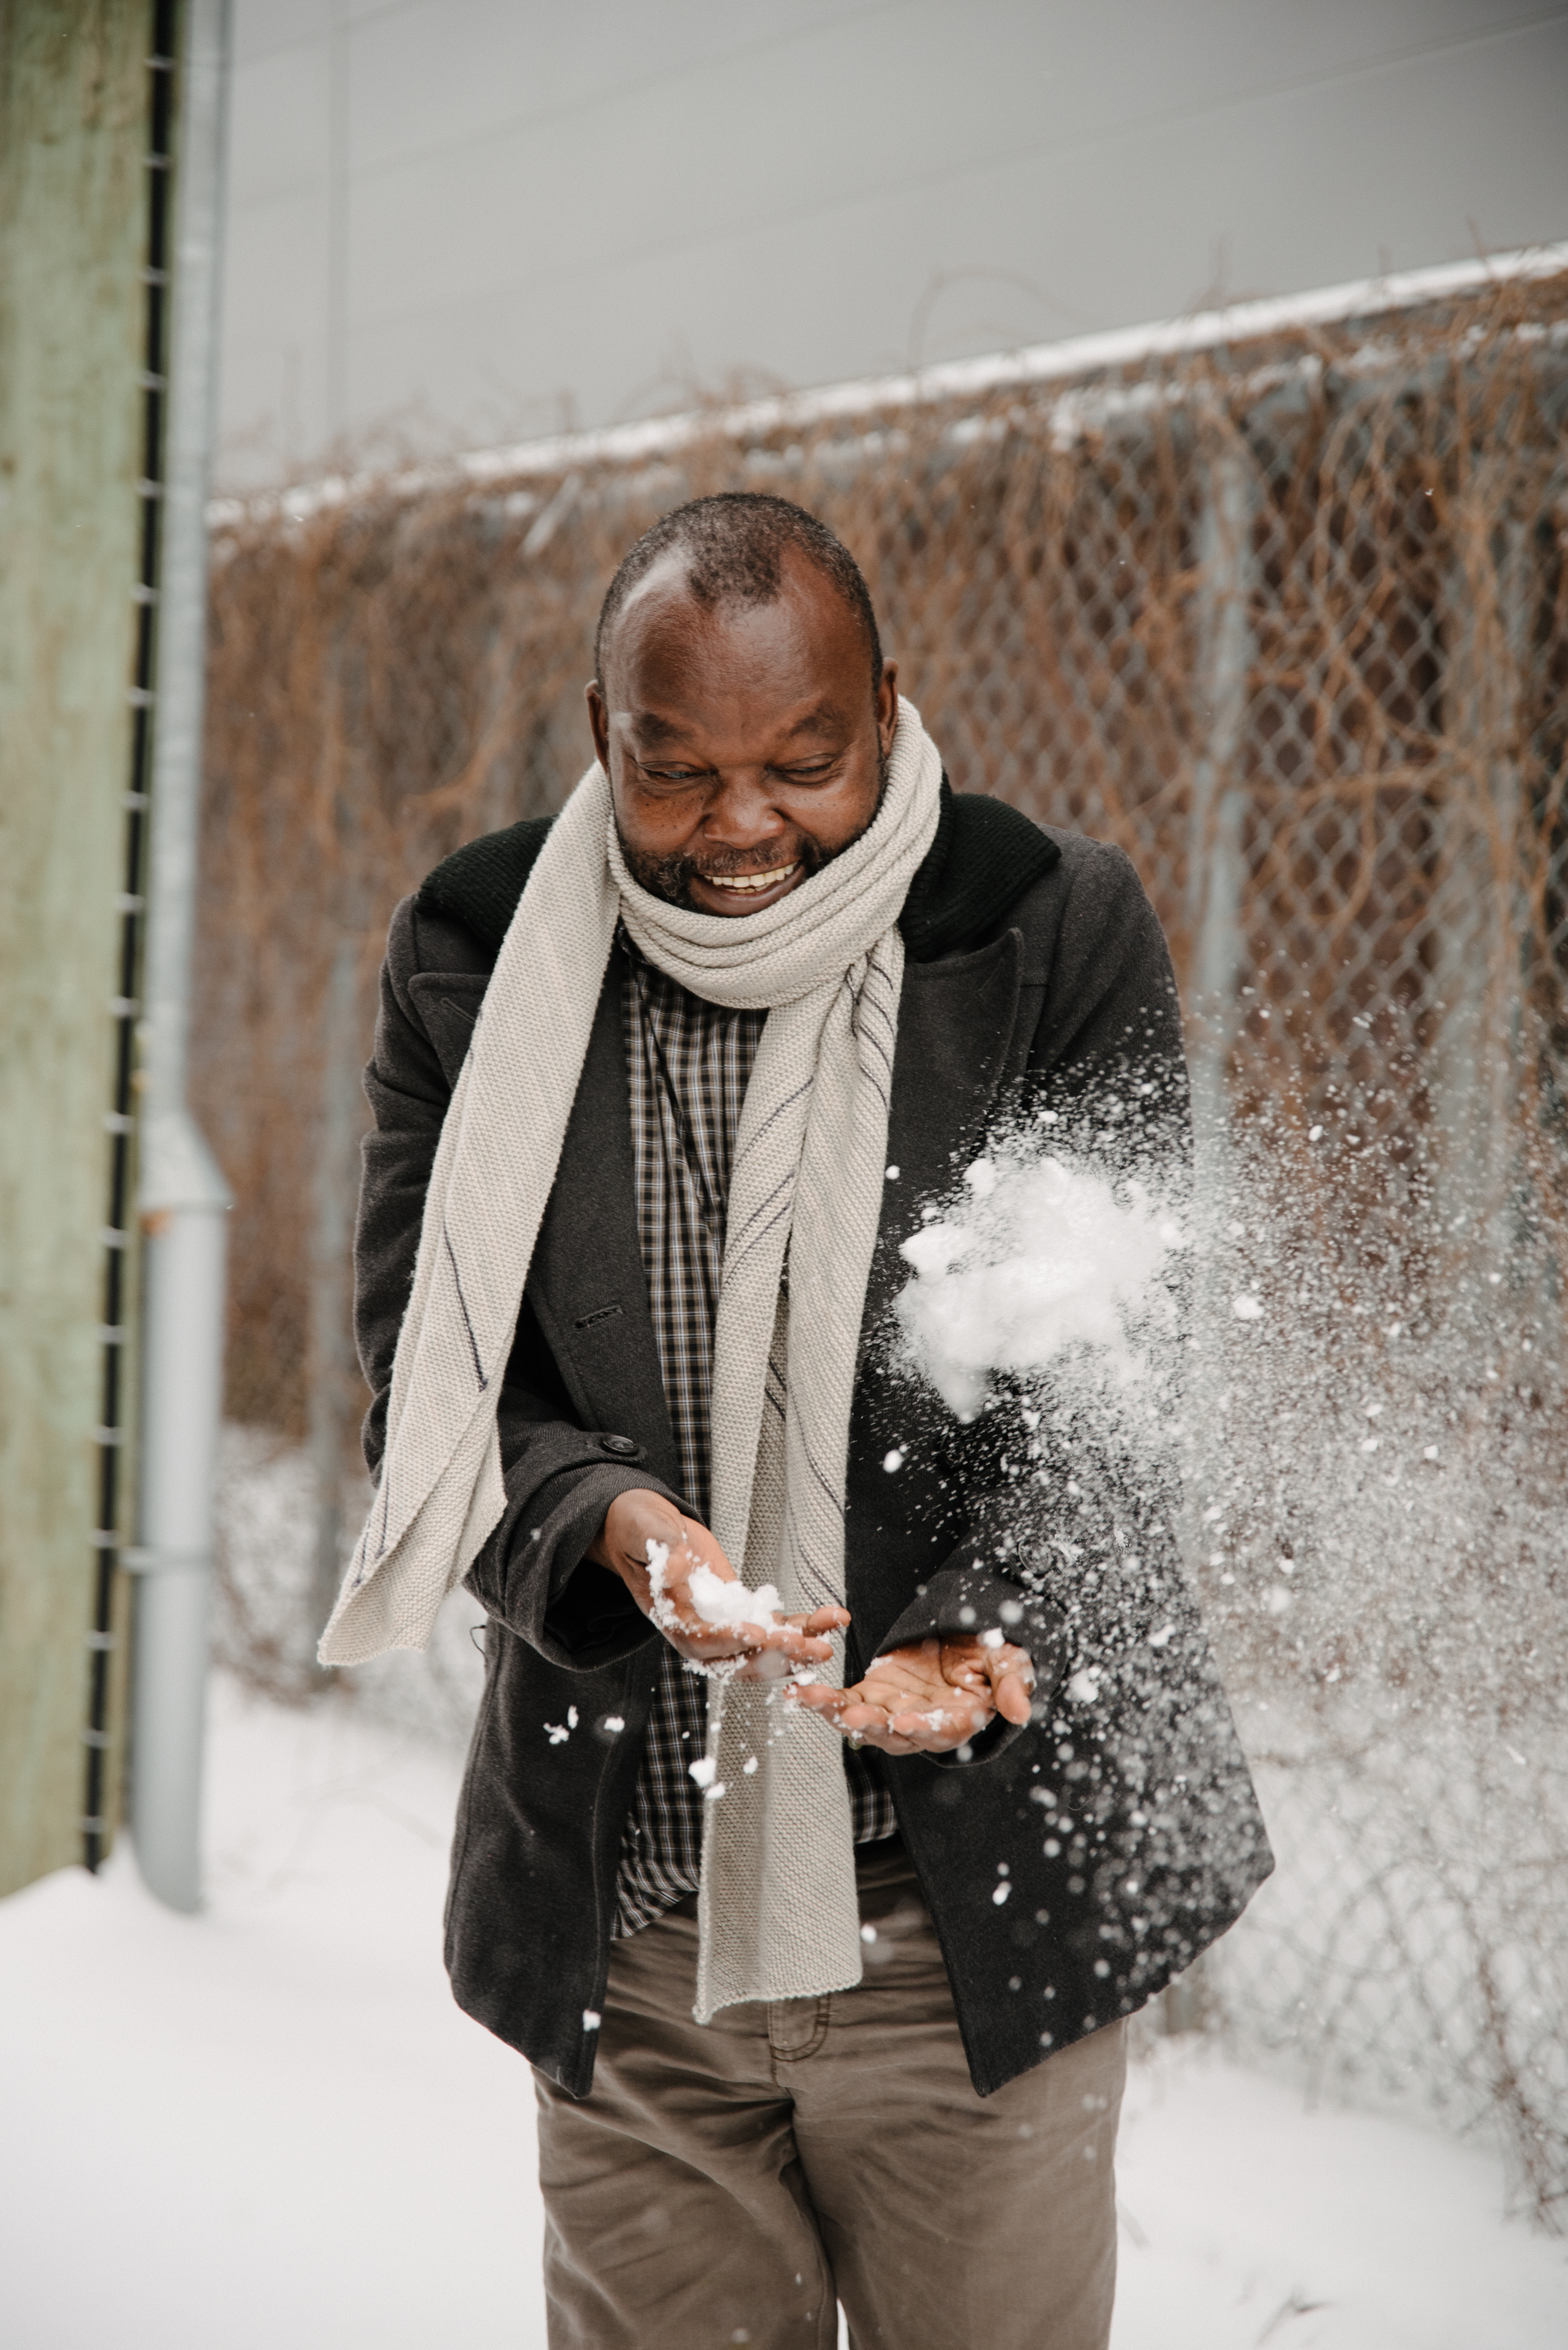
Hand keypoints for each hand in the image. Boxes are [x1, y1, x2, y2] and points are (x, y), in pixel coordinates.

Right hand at [589, 1489, 847, 1675]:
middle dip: (776, 1657)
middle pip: (739, 1659)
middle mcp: (699, 1633)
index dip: (729, 1641)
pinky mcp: (742, 1614)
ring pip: (763, 1651)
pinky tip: (830, 1621)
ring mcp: (723, 1627)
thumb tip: (676, 1566)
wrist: (647, 1529)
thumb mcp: (646, 1533)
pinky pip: (775, 1629)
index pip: (700, 1641)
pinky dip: (803, 1628)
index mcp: (671, 1618)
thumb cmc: (640, 1529)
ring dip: (797, 1651)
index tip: (757, 1633)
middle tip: (808, 1649)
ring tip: (827, 1645)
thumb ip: (661, 1550)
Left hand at [787, 1632, 1034, 1755]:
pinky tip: (798, 1690)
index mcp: (960, 1718)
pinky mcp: (874, 1694)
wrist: (967, 1634)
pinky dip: (823, 1699)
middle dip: (871, 1725)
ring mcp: (895, 1711)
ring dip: (835, 1713)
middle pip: (895, 1733)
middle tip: (851, 1716)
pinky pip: (845, 1701)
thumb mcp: (1009, 1659)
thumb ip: (1010, 1683)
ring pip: (863, 1722)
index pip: (942, 1730)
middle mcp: (923, 1724)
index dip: (924, 1728)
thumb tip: (1021, 1712)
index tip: (905, 1721)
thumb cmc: (993, 1651)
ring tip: (810, 1698)